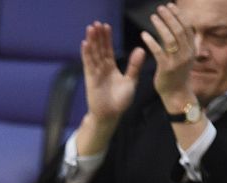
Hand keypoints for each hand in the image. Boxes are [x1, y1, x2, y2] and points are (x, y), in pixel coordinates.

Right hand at [77, 21, 143, 146]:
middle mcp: (101, 69)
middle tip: (96, 23)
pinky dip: (86, 54)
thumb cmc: (120, 101)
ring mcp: (95, 73)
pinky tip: (85, 43)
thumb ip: (134, 65)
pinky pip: (88, 64)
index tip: (106, 27)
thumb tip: (141, 49)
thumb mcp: (130, 81)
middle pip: (99, 49)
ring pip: (93, 54)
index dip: (106, 39)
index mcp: (111, 68)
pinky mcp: (91, 79)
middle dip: (98, 36)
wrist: (111, 115)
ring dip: (91, 41)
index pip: (107, 50)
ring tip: (90, 28)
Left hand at [143, 3, 196, 110]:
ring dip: (161, 26)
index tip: (170, 6)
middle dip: (170, 17)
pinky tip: (144, 34)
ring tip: (153, 17)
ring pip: (170, 39)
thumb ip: (184, 43)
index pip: (187, 27)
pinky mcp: (166, 68)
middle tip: (160, 8)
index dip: (179, 15)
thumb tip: (181, 27)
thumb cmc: (178, 74)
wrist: (177, 94)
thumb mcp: (185, 57)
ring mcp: (177, 61)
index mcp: (192, 49)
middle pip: (179, 30)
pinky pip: (158, 52)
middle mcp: (187, 53)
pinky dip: (151, 41)